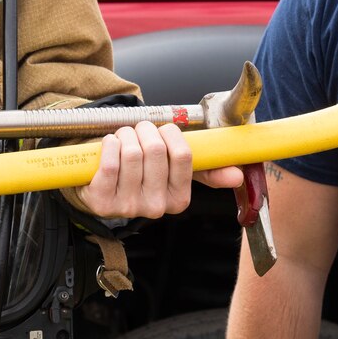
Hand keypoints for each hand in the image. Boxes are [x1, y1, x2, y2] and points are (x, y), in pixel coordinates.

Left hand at [80, 121, 240, 218]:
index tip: (163, 131)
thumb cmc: (139, 170)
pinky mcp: (102, 203)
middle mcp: (156, 207)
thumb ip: (207, 169)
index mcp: (179, 199)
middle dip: (145, 130)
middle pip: (156, 150)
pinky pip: (111, 163)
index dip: (170, 133)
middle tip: (138, 133)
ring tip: (123, 140)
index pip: (183, 154)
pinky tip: (109, 147)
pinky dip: (109, 145)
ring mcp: (128, 207)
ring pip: (132, 153)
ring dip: (125, 135)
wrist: (100, 181)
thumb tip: (237, 176)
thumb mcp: (174, 169)